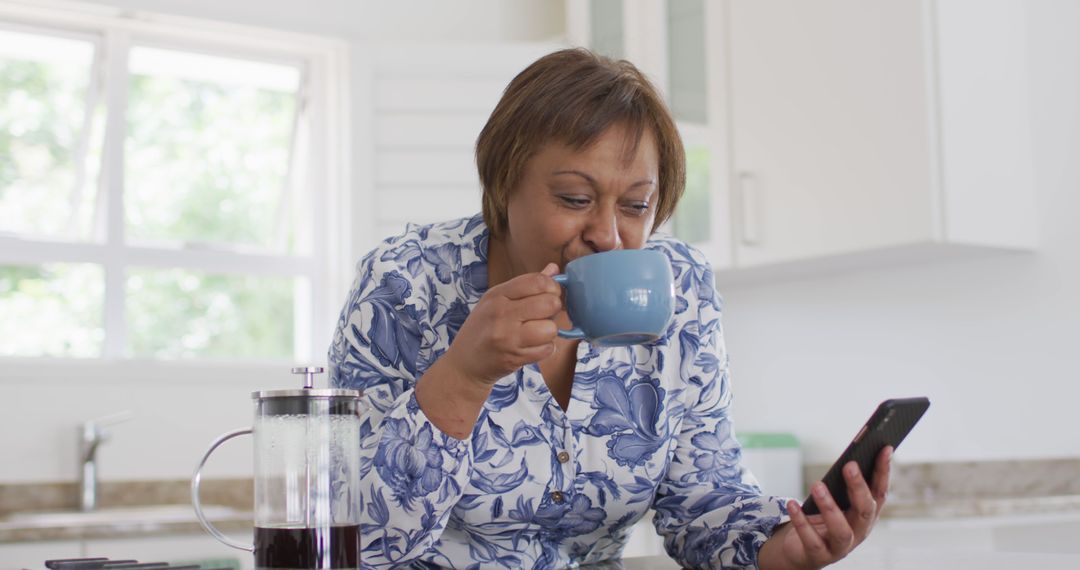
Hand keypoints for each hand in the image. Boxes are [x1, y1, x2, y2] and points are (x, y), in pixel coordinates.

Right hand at [443, 263, 561, 385]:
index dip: (552, 287)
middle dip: (554, 309)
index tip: (549, 294)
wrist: (464, 364)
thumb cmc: (482, 329)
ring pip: (551, 328)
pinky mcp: (515, 357)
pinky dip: (545, 348)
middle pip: (549, 303)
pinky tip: (532, 347)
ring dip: (549, 332)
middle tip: (544, 315)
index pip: (537, 281)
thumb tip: (554, 268)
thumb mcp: (496, 301)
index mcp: (497, 294)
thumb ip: (526, 286)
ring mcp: (508, 337)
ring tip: (537, 333)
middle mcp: (501, 313)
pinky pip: (547, 349)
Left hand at [760, 447, 891, 569]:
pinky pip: (811, 540)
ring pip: (841, 530)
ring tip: (817, 485)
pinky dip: (802, 521)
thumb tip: (849, 458)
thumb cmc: (820, 520)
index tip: (885, 448)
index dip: (884, 472)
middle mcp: (858, 532)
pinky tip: (793, 504)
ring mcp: (840, 547)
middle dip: (858, 487)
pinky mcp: (818, 555)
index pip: (879, 493)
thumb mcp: (833, 501)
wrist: (800, 551)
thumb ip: (841, 485)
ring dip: (830, 507)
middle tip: (850, 466)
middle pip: (865, 511)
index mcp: (865, 516)